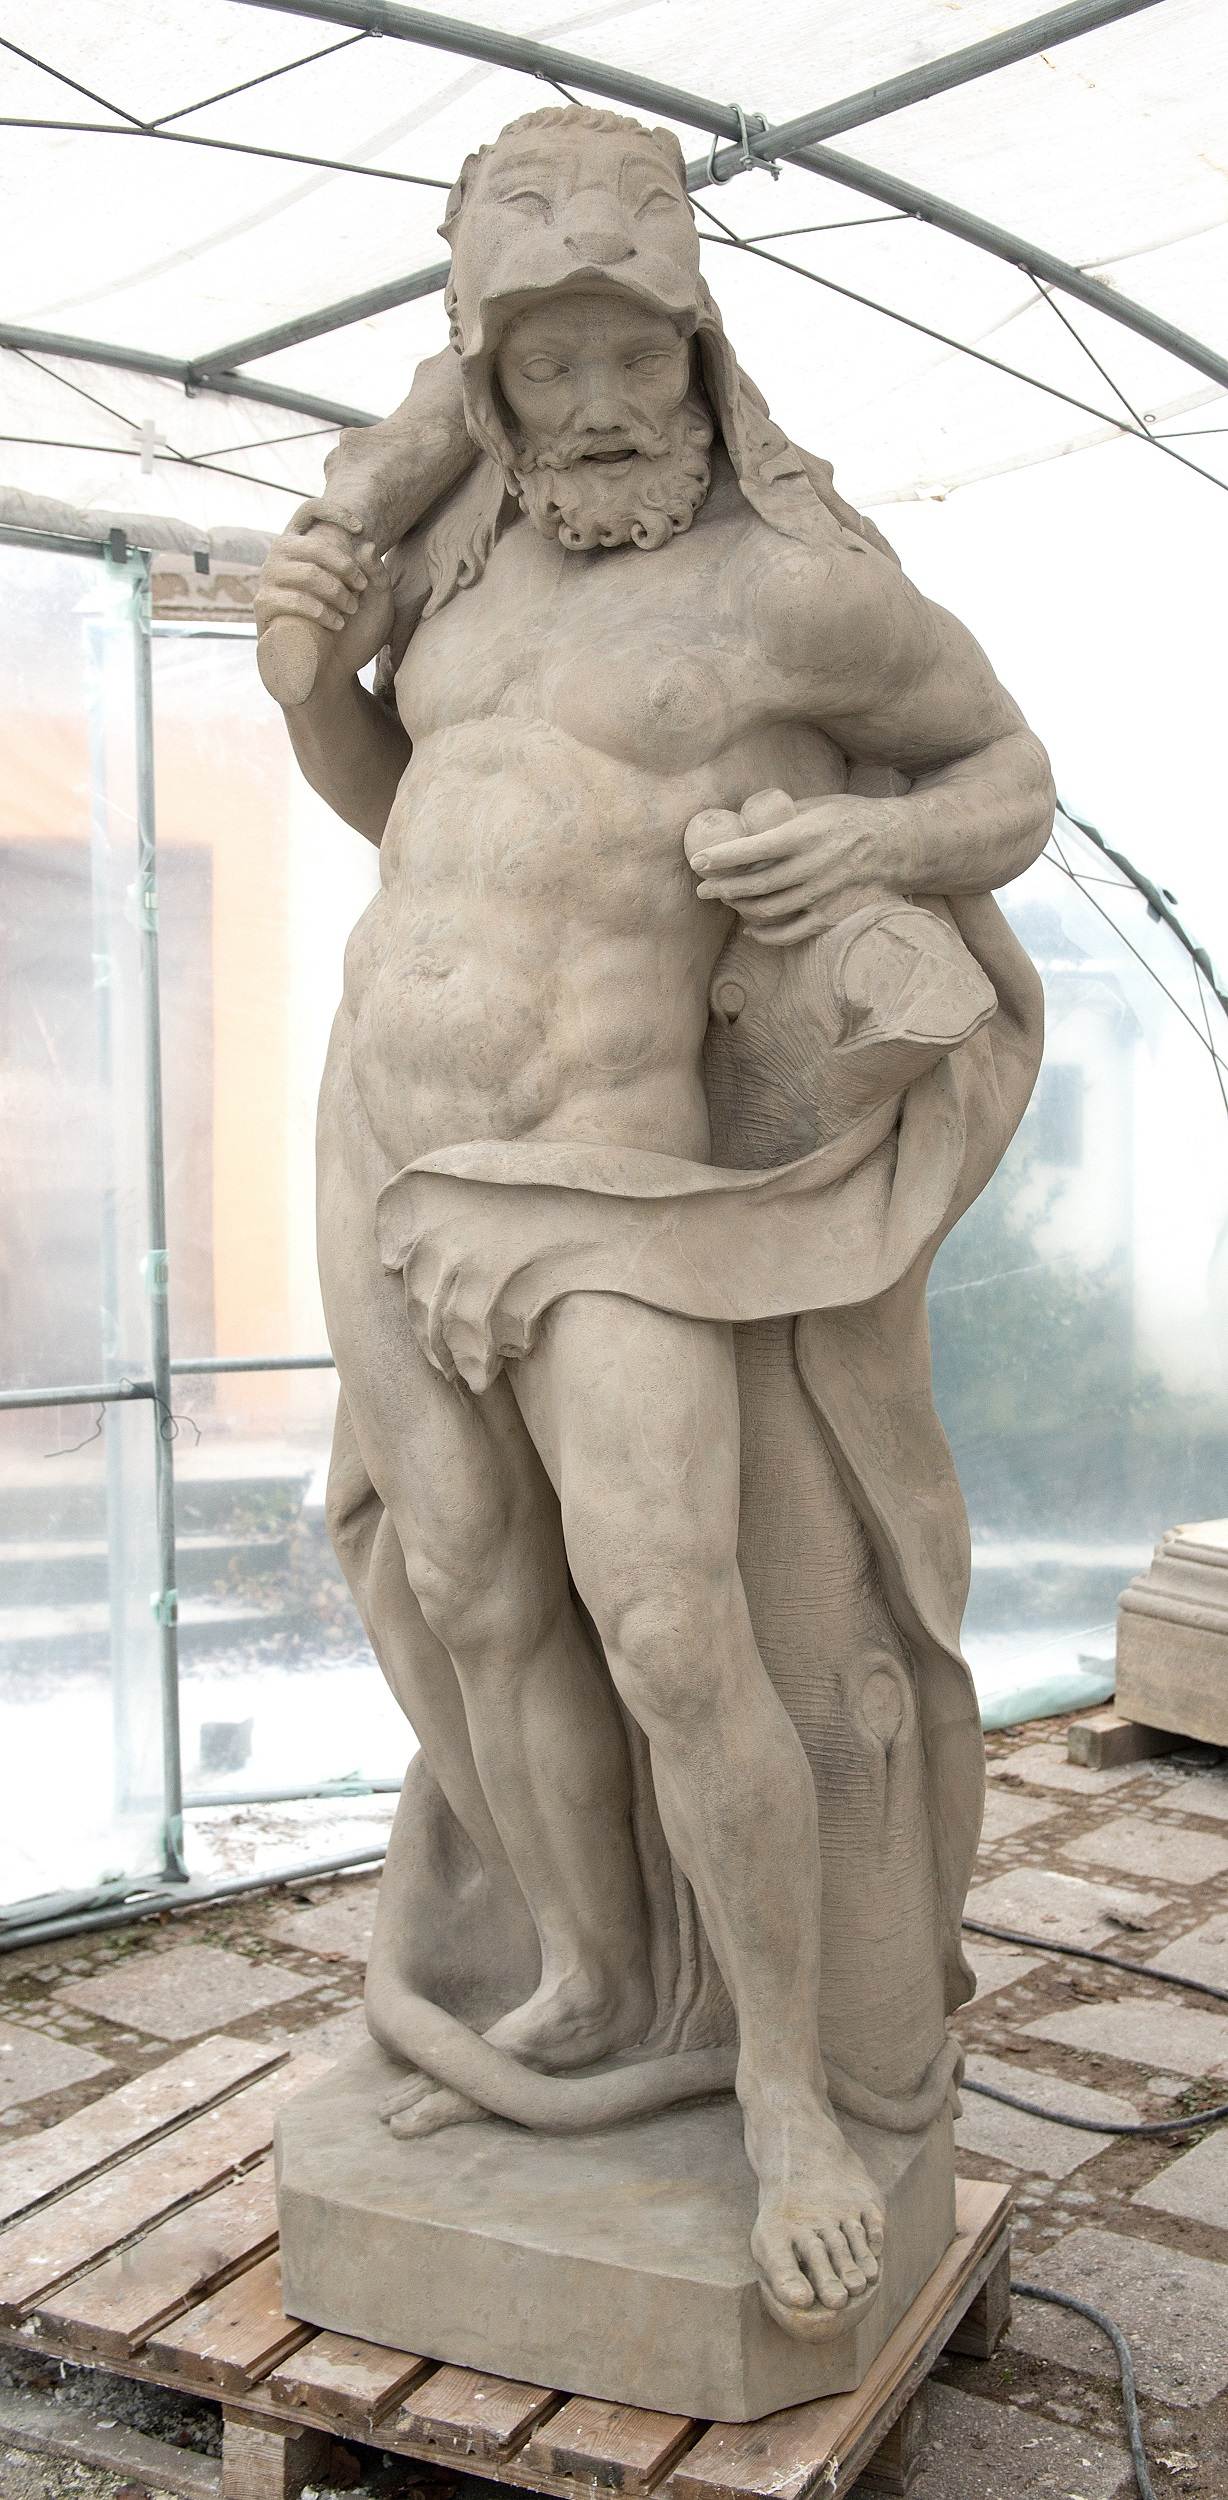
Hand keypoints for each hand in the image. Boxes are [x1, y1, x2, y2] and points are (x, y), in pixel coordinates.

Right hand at [254, 507, 394, 695]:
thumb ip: (376, 574)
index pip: (308, 511)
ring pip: (304, 571)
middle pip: (311, 543)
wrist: (331, 675)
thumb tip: (367, 546)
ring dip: (334, 589)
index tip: (359, 529)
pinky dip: (319, 610)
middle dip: (343, 565)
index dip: (333, 511)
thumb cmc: (353, 636)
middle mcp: (282, 560)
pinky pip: (290, 600)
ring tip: (350, 609)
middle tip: (360, 588)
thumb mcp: (377, 604)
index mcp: (305, 550)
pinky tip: (336, 624)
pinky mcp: (264, 608)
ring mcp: (269, 582)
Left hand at [684, 787, 898, 945]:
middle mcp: (813, 866)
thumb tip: (743, 821)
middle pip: (756, 884)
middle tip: (702, 888)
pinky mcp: (832, 915)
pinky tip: (750, 928)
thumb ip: (782, 815)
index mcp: (806, 834)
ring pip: (769, 910)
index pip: (753, 848)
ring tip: (725, 901)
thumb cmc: (852, 818)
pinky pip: (791, 932)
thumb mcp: (818, 805)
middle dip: (722, 888)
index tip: (698, 861)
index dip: (722, 857)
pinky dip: (766, 935)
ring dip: (740, 908)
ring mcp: (822, 894)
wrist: (897, 844)